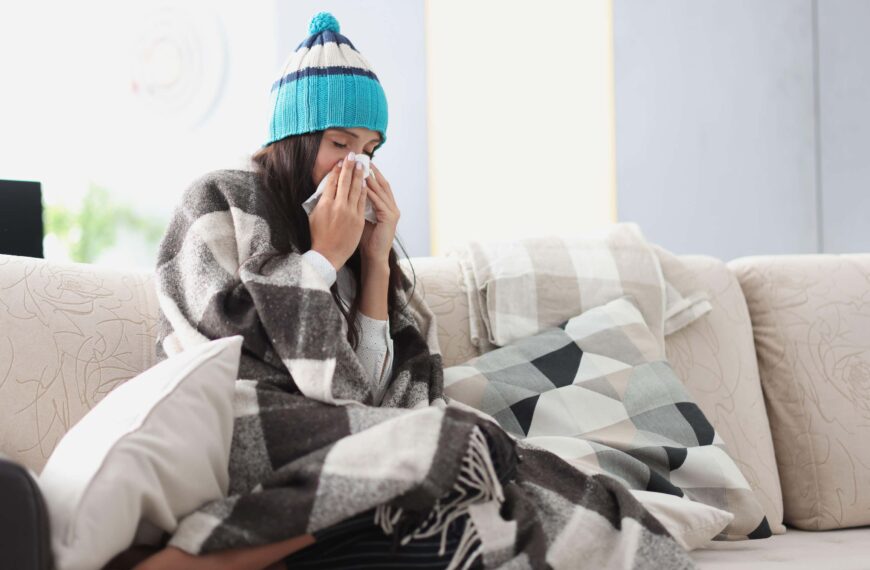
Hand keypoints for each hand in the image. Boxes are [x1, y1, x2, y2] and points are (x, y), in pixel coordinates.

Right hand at [309, 153, 367, 268]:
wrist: (328, 254)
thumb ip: (320, 201)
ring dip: (359, 175)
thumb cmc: (319, 236)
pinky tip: (366, 182)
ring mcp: (350, 212)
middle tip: (352, 155)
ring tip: (361, 165)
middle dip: (349, 167)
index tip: (341, 161)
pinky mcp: (359, 219)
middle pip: (345, 181)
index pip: (332, 182)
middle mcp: (338, 206)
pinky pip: (363, 201)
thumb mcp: (314, 216)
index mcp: (325, 204)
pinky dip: (364, 190)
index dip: (337, 170)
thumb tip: (326, 189)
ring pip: (356, 189)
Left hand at [359, 163, 399, 262]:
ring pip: (381, 190)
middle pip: (382, 184)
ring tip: (361, 168)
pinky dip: (371, 192)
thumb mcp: (360, 217)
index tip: (359, 163)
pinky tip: (363, 185)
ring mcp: (393, 211)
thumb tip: (344, 190)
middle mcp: (392, 206)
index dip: (369, 173)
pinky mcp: (390, 217)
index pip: (377, 185)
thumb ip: (357, 204)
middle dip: (372, 171)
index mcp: (385, 206)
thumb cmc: (365, 239)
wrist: (374, 256)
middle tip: (362, 159)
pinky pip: (379, 201)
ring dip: (371, 178)